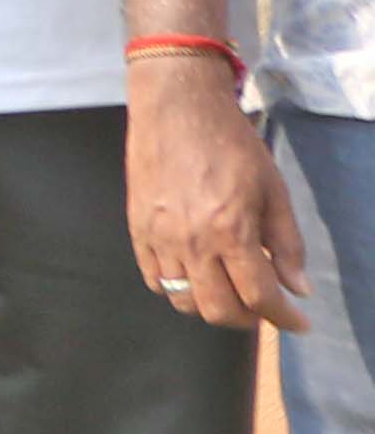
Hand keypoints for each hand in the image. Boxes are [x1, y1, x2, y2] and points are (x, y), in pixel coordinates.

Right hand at [128, 53, 304, 329]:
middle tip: (263, 308)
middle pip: (218, 309)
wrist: (176, 110)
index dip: (283, 317)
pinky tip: (195, 273)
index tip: (298, 322)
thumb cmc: (231, 145)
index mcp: (231, 231)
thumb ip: (287, 244)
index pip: (259, 296)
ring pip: (183, 300)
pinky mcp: (136, 229)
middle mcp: (191, 242)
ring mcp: (158, 238)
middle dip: (248, 319)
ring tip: (228, 291)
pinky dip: (177, 287)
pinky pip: (154, 279)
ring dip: (210, 305)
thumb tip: (296, 288)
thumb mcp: (273, 191)